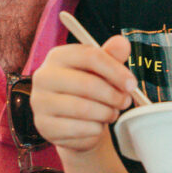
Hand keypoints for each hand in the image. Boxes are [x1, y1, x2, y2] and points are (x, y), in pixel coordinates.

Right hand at [29, 36, 136, 153]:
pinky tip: (97, 126)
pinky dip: (94, 130)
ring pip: (83, 109)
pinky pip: (77, 129)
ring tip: (112, 113)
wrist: (71, 121)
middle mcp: (43, 76)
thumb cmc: (87, 90)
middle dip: (113, 96)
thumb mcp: (100, 70)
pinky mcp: (44, 126)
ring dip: (106, 113)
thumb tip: (122, 42)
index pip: (90, 57)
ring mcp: (40, 102)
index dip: (115, 70)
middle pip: (88, 84)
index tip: (131, 84)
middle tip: (125, 102)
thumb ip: (111, 56)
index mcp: (58, 56)